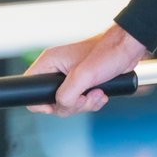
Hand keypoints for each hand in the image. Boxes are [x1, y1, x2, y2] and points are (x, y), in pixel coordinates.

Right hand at [26, 26, 148, 115]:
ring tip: (98, 93)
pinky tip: (101, 93)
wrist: (128, 49)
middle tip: (86, 97)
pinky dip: (91, 102)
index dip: (41, 102)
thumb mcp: (83, 76)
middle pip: (51, 102)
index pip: (29, 87)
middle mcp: (56, 70)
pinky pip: (80, 101)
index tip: (60, 104)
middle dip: (71, 105)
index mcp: (50, 62)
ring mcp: (69, 77)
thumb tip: (61, 106)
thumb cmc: (108, 53)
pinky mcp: (82, 83)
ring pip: (67, 104)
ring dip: (85, 104)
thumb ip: (66, 95)